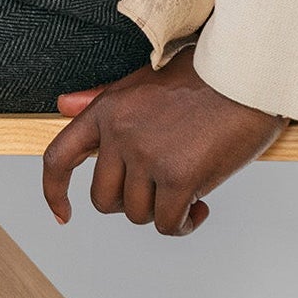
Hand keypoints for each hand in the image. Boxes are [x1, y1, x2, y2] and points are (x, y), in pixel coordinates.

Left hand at [42, 47, 286, 236]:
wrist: (244, 74)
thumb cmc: (201, 76)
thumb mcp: (142, 79)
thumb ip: (101, 99)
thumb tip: (63, 105)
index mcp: (107, 109)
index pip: (60, 156)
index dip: (53, 191)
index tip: (62, 213)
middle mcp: (120, 133)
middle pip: (104, 198)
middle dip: (130, 201)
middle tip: (159, 187)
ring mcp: (147, 156)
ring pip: (137, 214)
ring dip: (162, 211)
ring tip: (185, 189)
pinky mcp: (178, 177)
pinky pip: (167, 223)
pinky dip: (183, 223)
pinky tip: (198, 205)